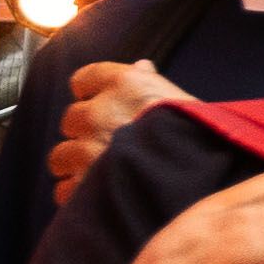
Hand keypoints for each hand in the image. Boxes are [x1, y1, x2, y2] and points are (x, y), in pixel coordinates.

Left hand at [49, 54, 187, 202]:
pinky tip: (101, 196)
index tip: (98, 102)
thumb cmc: (201, 143)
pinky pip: (64, 190)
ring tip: (101, 175)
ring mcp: (87, 150)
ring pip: (61, 156)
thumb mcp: (184, 103)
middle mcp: (99, 113)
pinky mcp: (81, 187)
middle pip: (72, 118)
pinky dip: (78, 195)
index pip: (85, 79)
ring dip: (77, 164)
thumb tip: (141, 67)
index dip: (91, 93)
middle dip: (85, 132)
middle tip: (108, 145)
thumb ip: (153, 85)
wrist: (201, 184)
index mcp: (125, 85)